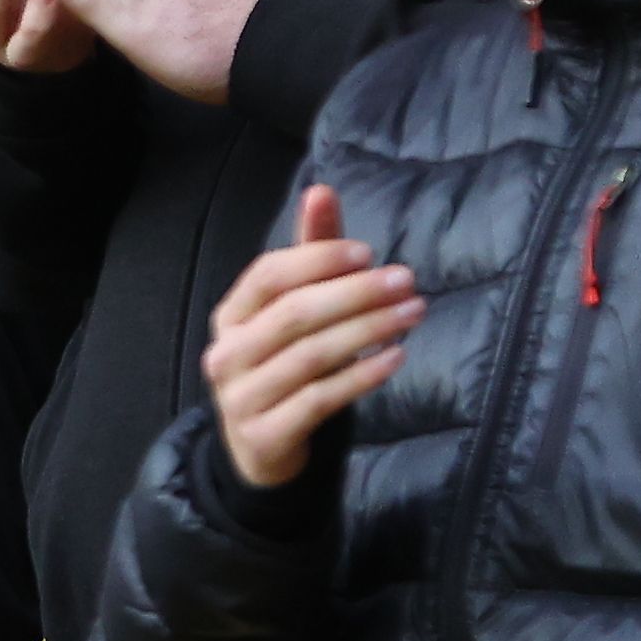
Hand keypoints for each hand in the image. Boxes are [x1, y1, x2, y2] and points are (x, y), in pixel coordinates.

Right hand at [202, 184, 413, 492]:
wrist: (260, 450)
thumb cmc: (283, 366)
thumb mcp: (293, 312)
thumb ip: (310, 255)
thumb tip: (321, 190)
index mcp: (230, 315)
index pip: (268, 275)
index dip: (318, 259)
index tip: (369, 252)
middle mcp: (228, 354)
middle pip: (294, 314)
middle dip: (355, 294)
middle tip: (406, 281)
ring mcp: (242, 398)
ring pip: (310, 356)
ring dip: (368, 331)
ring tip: (412, 314)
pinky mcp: (265, 435)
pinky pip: (319, 400)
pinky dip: (361, 376)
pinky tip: (395, 358)